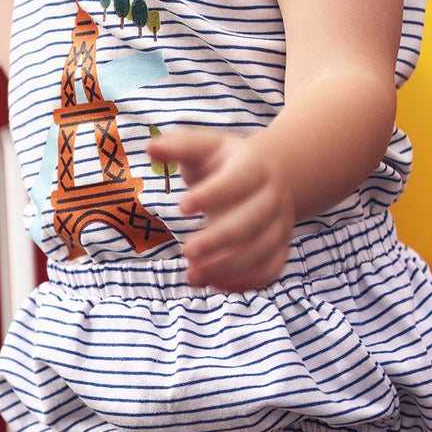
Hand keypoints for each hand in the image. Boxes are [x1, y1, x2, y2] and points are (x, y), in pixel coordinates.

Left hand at [146, 126, 294, 290]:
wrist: (268, 176)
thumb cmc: (225, 162)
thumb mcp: (204, 147)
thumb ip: (179, 147)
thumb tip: (150, 147)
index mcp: (255, 166)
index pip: (238, 181)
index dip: (212, 195)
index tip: (181, 206)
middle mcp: (273, 196)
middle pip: (252, 221)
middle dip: (220, 240)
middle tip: (187, 251)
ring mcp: (280, 224)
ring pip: (262, 251)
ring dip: (228, 268)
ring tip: (192, 275)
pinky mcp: (279, 248)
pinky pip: (269, 270)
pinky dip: (245, 282)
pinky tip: (214, 284)